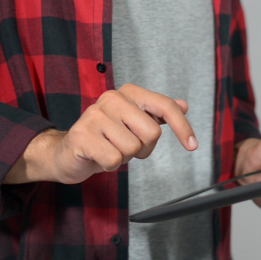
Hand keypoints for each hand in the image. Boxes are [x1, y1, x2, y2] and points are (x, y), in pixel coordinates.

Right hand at [4, 84, 197, 183]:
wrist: (67, 152)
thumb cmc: (105, 138)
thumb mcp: (134, 124)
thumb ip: (157, 113)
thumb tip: (184, 105)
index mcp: (128, 93)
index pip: (165, 106)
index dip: (182, 128)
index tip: (192, 145)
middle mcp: (112, 98)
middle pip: (152, 133)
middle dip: (144, 149)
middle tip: (126, 147)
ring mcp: (95, 115)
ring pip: (133, 149)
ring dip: (125, 157)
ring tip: (110, 149)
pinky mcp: (82, 135)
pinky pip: (115, 160)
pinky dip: (110, 165)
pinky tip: (99, 157)